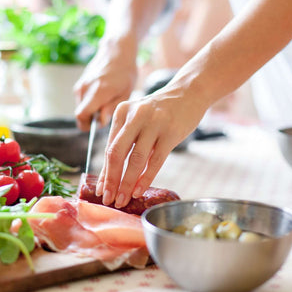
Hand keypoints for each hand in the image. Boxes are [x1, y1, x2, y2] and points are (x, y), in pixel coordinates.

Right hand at [74, 37, 137, 130]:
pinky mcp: (79, 84)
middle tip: (106, 113)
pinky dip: (90, 103)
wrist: (116, 51)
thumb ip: (111, 108)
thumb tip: (100, 122)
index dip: (88, 125)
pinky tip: (102, 95)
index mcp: (97, 92)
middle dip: (91, 119)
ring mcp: (80, 85)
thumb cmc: (125, 72)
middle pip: (80, 114)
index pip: (81, 116)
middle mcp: (85, 88)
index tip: (99, 124)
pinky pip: (82, 100)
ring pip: (81, 107)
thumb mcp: (125, 92)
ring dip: (91, 110)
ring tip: (106, 101)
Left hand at [96, 83, 206, 207]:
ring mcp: (153, 124)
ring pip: (136, 160)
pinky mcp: (170, 132)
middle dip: (111, 180)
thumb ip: (126, 139)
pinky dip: (145, 178)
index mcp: (122, 113)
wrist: (189, 92)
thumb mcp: (138, 117)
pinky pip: (155, 161)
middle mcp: (135, 116)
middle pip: (117, 154)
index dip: (104, 172)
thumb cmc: (161, 111)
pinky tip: (139, 190)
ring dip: (127, 183)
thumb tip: (112, 173)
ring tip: (123, 199)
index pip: (109, 148)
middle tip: (109, 199)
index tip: (101, 190)